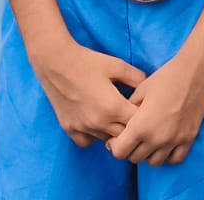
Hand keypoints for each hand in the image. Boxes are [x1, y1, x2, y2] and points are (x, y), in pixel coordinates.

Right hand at [32, 38, 146, 147]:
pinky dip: (93, 135)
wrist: (56, 61)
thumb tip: (148, 88)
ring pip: (106, 140)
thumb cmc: (88, 61)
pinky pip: (87, 141)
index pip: (138, 124)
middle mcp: (99, 123)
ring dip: (113, 132)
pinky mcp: (69, 128)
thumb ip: (137, 78)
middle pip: (124, 136)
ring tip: (113, 115)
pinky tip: (95, 121)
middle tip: (129, 112)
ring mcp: (83, 128)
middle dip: (130, 127)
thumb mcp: (118, 65)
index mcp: (114, 108)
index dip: (143, 117)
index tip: (142, 107)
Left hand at [105, 47, 203, 166]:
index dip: (115, 145)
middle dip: (130, 149)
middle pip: (135, 158)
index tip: (117, 137)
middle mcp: (157, 138)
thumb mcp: (140, 91)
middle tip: (132, 136)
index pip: (120, 152)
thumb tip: (121, 123)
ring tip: (149, 139)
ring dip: (148, 153)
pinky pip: (174, 159)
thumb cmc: (166, 77)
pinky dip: (167, 155)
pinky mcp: (189, 139)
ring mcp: (174, 141)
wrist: (195, 72)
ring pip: (154, 162)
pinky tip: (165, 143)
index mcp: (141, 126)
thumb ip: (128, 111)